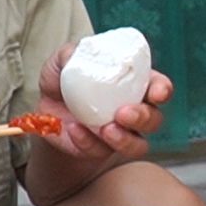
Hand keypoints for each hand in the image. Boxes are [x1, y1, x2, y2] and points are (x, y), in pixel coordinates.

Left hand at [35, 40, 169, 161]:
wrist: (42, 108)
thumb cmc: (62, 80)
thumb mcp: (64, 60)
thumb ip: (71, 54)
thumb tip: (77, 54)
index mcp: (133, 83)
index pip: (159, 87)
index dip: (163, 90)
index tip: (157, 93)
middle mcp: (133, 110)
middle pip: (154, 119)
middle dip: (143, 118)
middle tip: (123, 113)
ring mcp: (120, 133)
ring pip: (138, 145)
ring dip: (125, 139)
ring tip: (105, 130)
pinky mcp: (100, 150)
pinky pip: (101, 151)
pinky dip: (88, 141)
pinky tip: (74, 130)